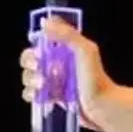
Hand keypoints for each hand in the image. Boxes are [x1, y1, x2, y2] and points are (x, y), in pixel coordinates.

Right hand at [19, 17, 115, 131]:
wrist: (103, 108)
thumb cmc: (96, 79)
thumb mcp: (85, 51)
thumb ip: (68, 35)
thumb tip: (46, 23)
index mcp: (66, 50)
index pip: (42, 41)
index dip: (36, 44)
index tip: (39, 52)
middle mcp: (59, 64)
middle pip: (31, 58)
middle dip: (29, 62)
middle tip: (37, 68)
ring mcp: (54, 81)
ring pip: (30, 76)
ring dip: (30, 79)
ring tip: (42, 85)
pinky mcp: (52, 97)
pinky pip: (32, 94)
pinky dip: (30, 94)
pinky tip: (38, 96)